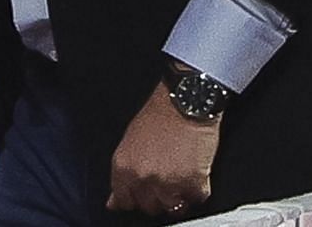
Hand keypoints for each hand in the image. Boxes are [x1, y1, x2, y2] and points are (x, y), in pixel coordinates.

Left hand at [105, 82, 218, 217]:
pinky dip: (197, 190)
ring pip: (172, 208)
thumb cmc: (157, 117)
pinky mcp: (195, 183)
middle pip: (149, 207)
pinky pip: (196, 199)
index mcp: (123, 168)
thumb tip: (115, 201)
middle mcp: (144, 178)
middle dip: (156, 198)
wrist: (184, 103)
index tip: (140, 197)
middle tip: (164, 181)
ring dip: (177, 197)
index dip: (134, 199)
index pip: (124, 201)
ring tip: (180, 176)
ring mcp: (170, 183)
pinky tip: (194, 172)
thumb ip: (123, 174)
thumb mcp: (128, 142)